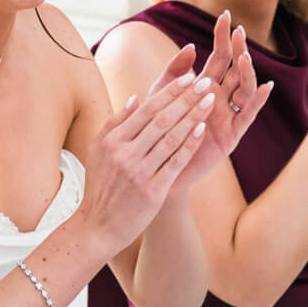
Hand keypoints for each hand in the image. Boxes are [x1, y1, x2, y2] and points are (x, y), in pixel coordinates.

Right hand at [80, 64, 210, 249]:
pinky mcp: (152, 191)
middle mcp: (124, 154)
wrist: (98, 227)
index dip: (170, 92)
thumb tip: (136, 98)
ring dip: (193, 116)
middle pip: (162, 120)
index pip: (146, 109)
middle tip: (206, 82)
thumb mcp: (97, 151)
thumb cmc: (100, 187)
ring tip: (210, 101)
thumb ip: (115, 123)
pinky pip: (175, 162)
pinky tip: (202, 130)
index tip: (188, 78)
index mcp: (112, 140)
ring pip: (171, 138)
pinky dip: (189, 144)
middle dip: (186, 98)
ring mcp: (139, 172)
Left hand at [161, 11, 269, 193]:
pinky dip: (257, 101)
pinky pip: (247, 116)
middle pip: (235, 69)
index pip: (219, 57)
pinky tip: (265, 87)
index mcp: (204, 87)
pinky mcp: (231, 136)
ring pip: (244, 90)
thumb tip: (191, 45)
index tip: (226, 16)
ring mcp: (228, 116)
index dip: (223, 37)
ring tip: (245, 58)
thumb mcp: (161, 95)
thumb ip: (174, 71)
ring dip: (247, 73)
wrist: (158, 163)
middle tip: (239, 31)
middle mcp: (220, 98)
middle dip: (238, 50)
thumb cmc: (158, 128)